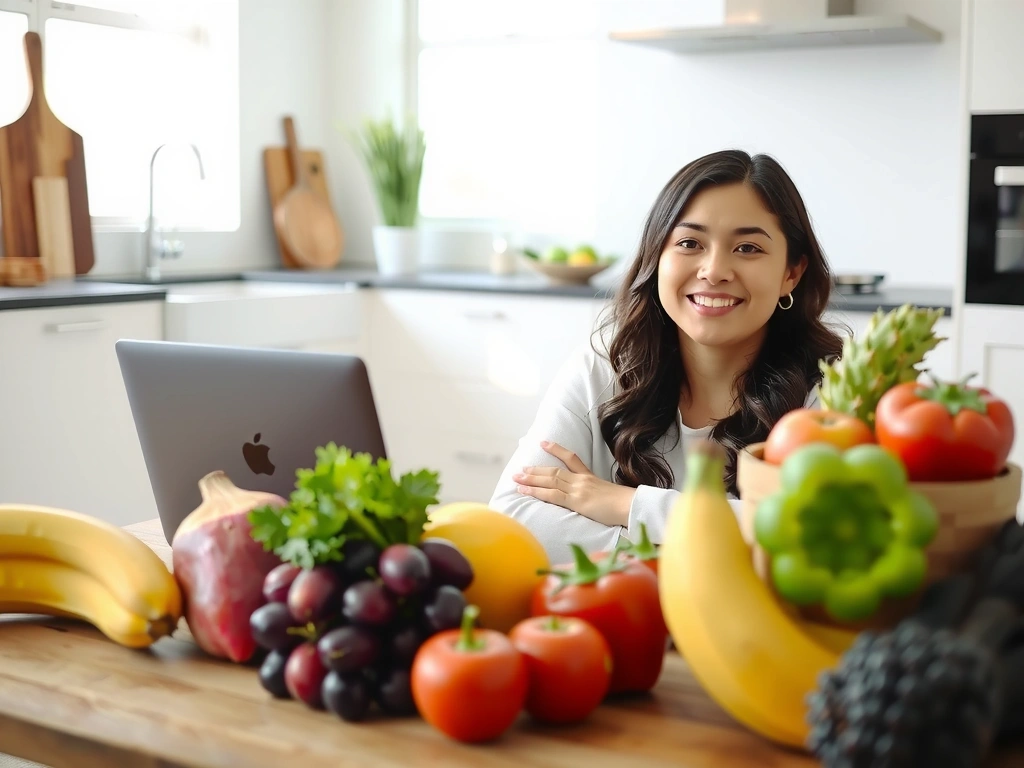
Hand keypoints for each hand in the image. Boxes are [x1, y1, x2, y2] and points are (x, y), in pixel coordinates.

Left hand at [512, 441, 634, 527]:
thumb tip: (594, 499)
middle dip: (535, 469)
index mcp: (590, 477)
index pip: (572, 458)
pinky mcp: (576, 501)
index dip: (557, 449)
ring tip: (516, 477)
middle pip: (554, 470)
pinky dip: (536, 491)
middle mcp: (582, 480)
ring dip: (531, 479)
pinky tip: (524, 490)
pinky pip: (552, 494)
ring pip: (550, 480)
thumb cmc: (626, 504)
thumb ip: (599, 494)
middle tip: (521, 468)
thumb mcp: (611, 494)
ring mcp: (578, 489)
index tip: (544, 442)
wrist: (631, 506)